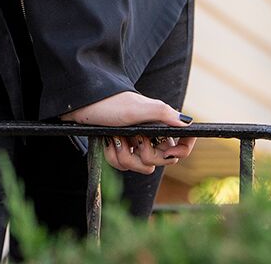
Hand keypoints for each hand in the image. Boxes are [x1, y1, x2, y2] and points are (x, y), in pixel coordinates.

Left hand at [60, 91, 195, 174]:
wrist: (83, 105)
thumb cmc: (111, 102)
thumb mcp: (137, 108)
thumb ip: (163, 114)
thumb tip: (187, 123)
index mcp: (161, 123)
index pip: (183, 143)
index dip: (181, 150)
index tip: (168, 151)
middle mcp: (152, 135)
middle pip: (163, 161)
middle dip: (146, 153)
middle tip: (135, 138)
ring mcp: (136, 144)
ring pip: (142, 167)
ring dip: (126, 156)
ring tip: (116, 138)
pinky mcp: (122, 150)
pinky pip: (124, 167)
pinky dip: (114, 156)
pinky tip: (107, 142)